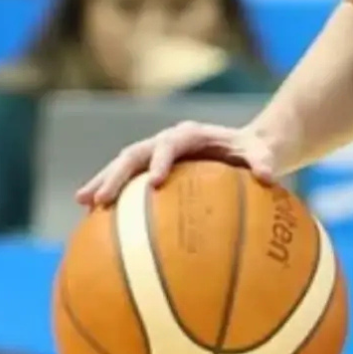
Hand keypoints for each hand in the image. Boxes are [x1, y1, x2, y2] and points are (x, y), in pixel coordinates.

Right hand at [77, 122, 279, 207]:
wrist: (246, 147)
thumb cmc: (254, 151)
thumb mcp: (264, 153)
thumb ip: (265, 161)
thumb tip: (268, 177)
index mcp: (192, 134)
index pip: (170, 144)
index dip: (161, 161)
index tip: (154, 182)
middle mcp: (168, 140)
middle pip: (135, 154)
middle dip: (116, 175)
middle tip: (100, 199)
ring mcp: (156, 154)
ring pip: (123, 165)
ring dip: (103, 182)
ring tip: (83, 203)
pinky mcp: (151, 168)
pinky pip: (128, 181)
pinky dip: (112, 195)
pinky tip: (95, 220)